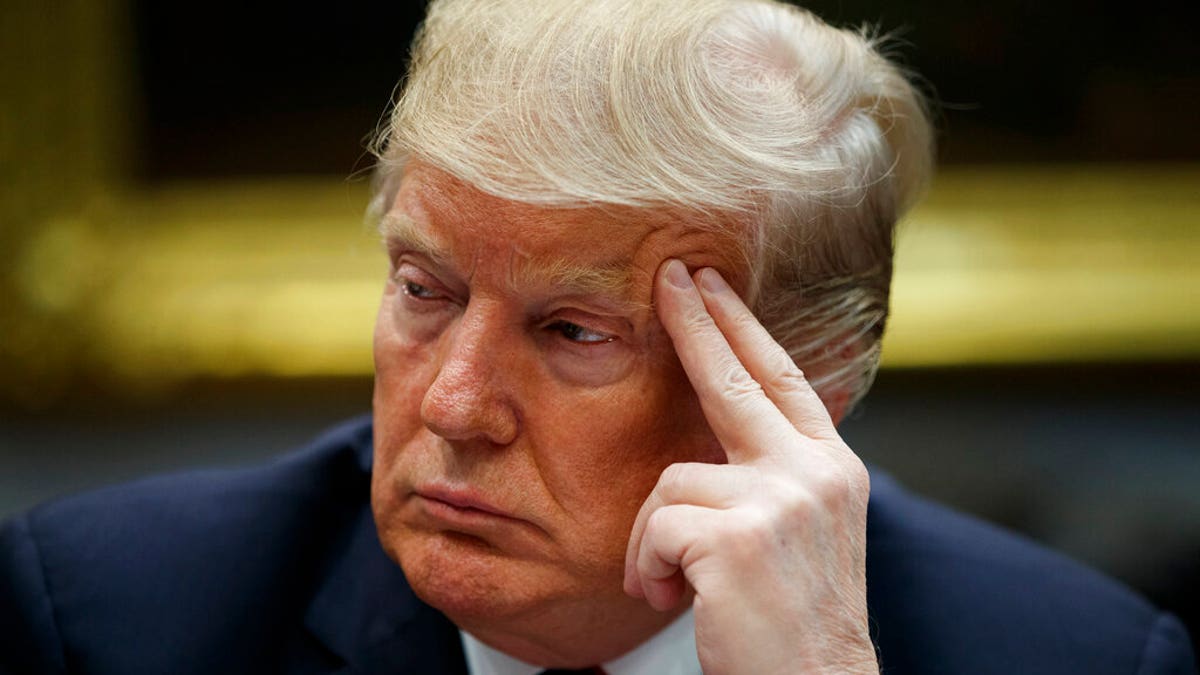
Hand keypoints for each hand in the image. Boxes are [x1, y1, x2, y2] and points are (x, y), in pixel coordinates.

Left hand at [623, 260, 876, 673]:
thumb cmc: (797, 618)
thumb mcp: (803, 531)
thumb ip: (774, 475)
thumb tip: (724, 432)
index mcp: (830, 468)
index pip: (781, 377)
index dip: (742, 326)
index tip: (712, 283)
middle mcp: (813, 472)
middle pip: (734, 378)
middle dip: (696, 320)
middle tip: (669, 274)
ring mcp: (778, 499)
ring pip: (672, 480)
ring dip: (656, 538)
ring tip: (674, 585)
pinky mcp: (737, 536)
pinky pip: (655, 526)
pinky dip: (648, 567)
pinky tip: (671, 598)